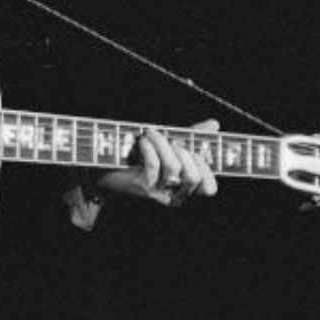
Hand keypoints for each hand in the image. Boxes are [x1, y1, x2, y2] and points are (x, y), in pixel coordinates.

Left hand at [92, 119, 219, 206]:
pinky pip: (154, 166)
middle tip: (172, 142)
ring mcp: (158, 193)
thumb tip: (214, 124)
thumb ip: (192, 137)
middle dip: (185, 153)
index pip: (209, 188)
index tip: (195, 151)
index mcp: (185, 189)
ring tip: (151, 133)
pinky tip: (142, 141)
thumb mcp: (169, 146)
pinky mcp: (141, 187)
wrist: (105, 169)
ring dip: (163, 144)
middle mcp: (174, 195)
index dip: (207, 169)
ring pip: (173, 168)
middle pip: (193, 178)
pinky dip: (150, 148)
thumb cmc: (140, 157)